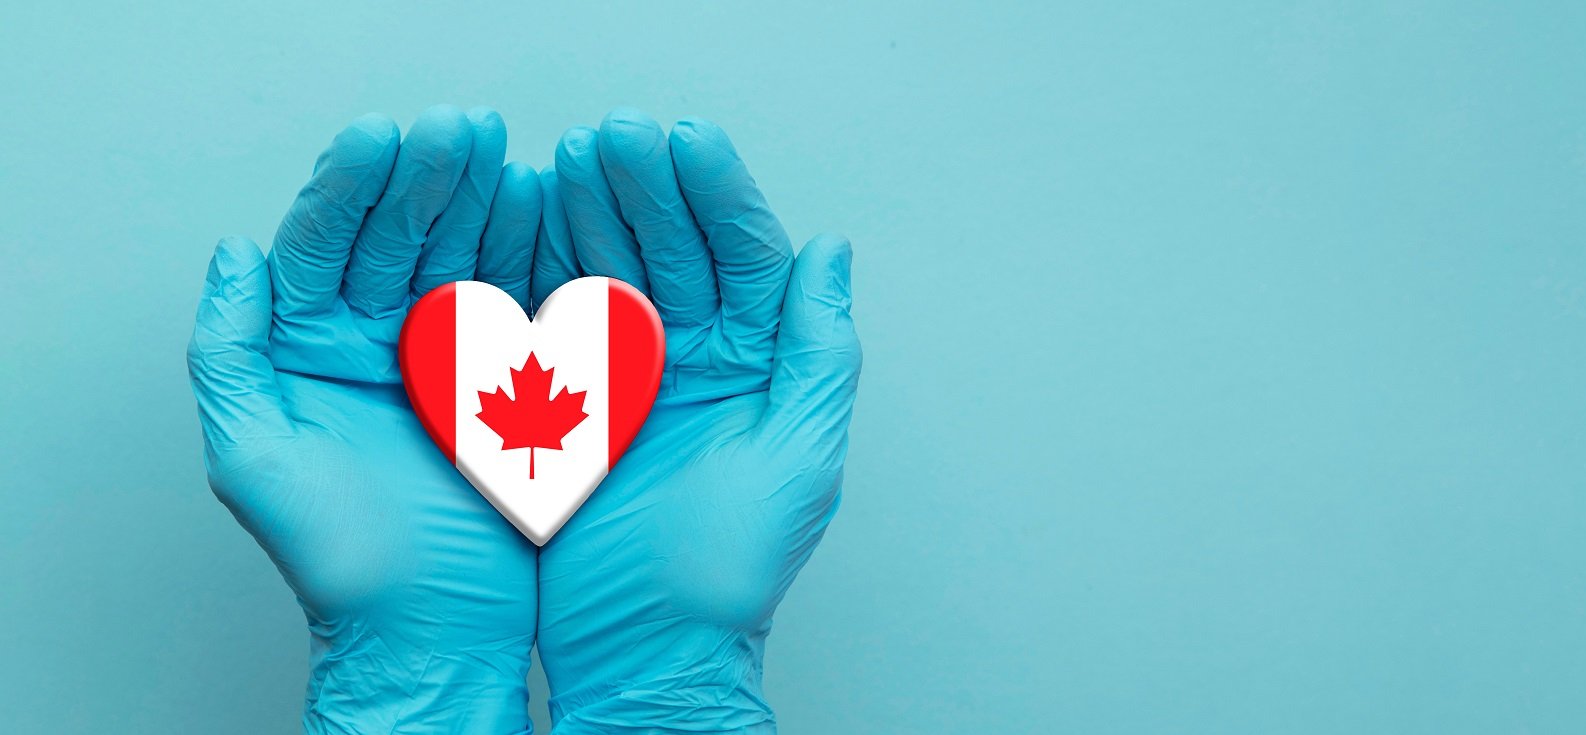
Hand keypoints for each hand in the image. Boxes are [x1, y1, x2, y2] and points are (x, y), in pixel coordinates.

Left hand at [187, 105, 545, 733]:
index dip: (353, 187)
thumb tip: (237, 254)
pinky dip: (532, 254)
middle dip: (429, 176)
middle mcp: (375, 341)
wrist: (432, 629)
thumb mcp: (254, 456)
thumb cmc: (339, 560)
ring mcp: (444, 356)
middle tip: (463, 127)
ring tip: (507, 153)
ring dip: (483, 201)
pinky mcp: (506, 378)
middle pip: (398, 236)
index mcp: (310, 349)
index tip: (386, 137)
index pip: (326, 245)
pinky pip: (517, 302)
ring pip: (462, 257)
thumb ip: (231, 352)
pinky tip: (543, 210)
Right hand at [533, 108, 861, 732]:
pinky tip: (529, 221)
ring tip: (567, 158)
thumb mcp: (797, 456)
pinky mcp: (574, 402)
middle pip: (676, 250)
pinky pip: (560, 319)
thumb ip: (817, 352)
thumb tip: (831, 252)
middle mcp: (700, 360)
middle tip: (614, 134)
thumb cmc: (729, 571)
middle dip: (647, 187)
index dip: (718, 194)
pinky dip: (544, 268)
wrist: (645, 646)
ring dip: (594, 212)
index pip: (744, 258)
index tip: (685, 139)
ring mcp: (634, 377)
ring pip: (614, 271)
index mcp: (758, 365)